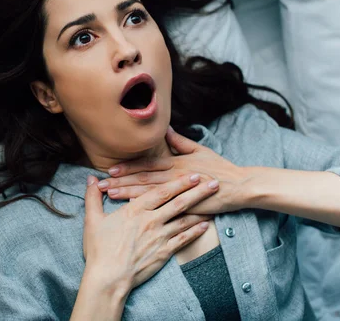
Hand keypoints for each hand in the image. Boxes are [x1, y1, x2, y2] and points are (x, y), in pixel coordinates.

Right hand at [82, 174, 217, 292]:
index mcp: (135, 210)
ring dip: (201, 209)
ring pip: (184, 219)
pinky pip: (183, 239)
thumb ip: (93, 198)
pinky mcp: (164, 252)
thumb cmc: (99, 249)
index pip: (161, 191)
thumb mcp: (93, 220)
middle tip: (213, 182)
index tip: (192, 174)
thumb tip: (91, 180)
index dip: (178, 182)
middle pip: (178, 202)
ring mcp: (159, 237)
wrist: (108, 277)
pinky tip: (206, 226)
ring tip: (215, 201)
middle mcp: (150, 220)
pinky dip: (196, 231)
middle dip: (197, 191)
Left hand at [96, 126, 253, 213]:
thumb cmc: (220, 168)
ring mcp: (180, 191)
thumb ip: (179, 141)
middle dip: (120, 181)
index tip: (109, 170)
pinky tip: (132, 210)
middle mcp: (175, 175)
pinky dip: (146, 208)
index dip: (127, 168)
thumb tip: (165, 128)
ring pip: (148, 193)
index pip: (146, 165)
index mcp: (176, 162)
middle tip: (99, 185)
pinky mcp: (186, 205)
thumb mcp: (200, 150)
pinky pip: (162, 207)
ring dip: (127, 193)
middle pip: (142, 179)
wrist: (240, 185)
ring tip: (109, 195)